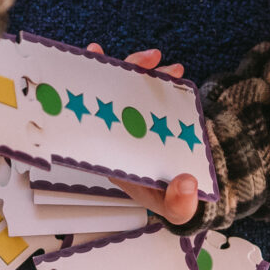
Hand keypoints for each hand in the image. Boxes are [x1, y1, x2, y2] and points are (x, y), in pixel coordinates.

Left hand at [93, 44, 201, 225]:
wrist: (193, 184)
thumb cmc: (170, 196)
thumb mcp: (176, 208)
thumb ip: (179, 205)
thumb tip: (186, 184)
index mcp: (109, 155)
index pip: (86, 127)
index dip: (78, 104)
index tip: (76, 82)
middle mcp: (116, 131)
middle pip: (103, 97)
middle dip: (108, 73)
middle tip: (124, 64)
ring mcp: (134, 116)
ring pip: (126, 85)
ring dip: (138, 67)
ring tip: (157, 61)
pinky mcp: (152, 108)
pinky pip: (150, 85)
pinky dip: (159, 74)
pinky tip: (173, 70)